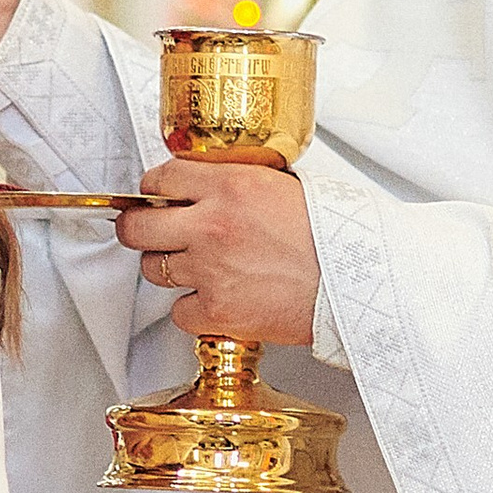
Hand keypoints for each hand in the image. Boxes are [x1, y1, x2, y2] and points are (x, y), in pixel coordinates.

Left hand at [118, 162, 319, 345]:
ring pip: (154, 270)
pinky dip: (193, 310)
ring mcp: (210, 271)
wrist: (355, 282)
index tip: (155, 198)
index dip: (153, 190)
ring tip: (198, 268)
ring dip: (170, 268)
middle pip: (137, 227)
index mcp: (229, 186)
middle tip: (148, 233)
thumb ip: (236, 183)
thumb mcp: (283, 185)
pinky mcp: (217, 312)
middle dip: (139, 228)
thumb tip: (207, 186)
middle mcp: (211, 226)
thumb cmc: (333, 236)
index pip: (159, 179)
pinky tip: (215, 299)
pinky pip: (178, 312)